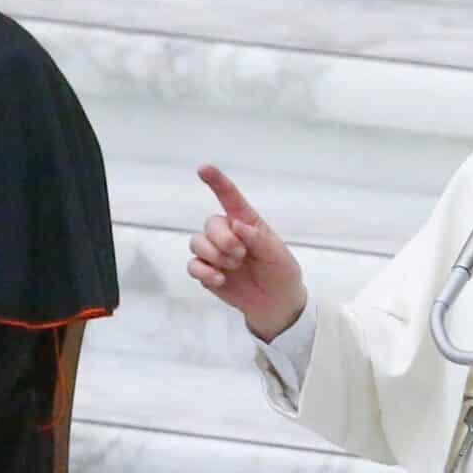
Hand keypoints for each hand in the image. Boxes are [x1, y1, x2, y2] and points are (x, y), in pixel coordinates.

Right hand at [189, 166, 306, 340]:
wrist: (274, 303)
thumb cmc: (280, 272)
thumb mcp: (278, 255)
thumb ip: (259, 239)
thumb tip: (238, 226)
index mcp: (246, 222)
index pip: (229, 198)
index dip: (217, 182)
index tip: (203, 169)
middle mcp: (227, 233)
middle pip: (210, 224)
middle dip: (222, 239)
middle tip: (240, 255)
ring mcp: (214, 252)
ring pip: (197, 242)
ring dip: (214, 255)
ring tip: (233, 267)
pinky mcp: (206, 271)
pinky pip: (193, 265)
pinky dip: (204, 271)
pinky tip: (220, 279)